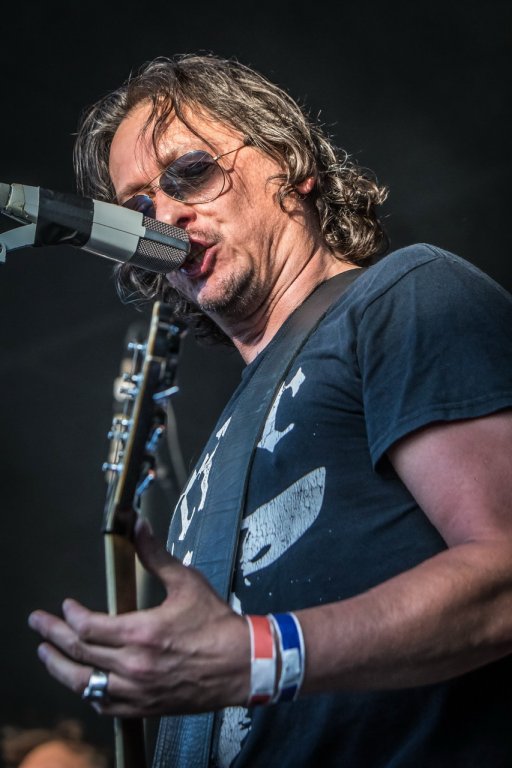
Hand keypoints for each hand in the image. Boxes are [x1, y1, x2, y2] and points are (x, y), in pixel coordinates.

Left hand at [28, 519, 249, 716]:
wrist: (242, 664)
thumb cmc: (215, 622)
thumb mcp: (186, 582)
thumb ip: (155, 555)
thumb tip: (137, 525)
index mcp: (142, 633)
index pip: (88, 627)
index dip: (70, 615)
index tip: (66, 605)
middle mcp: (134, 665)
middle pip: (78, 653)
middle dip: (52, 636)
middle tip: (37, 624)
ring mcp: (137, 690)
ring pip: (85, 683)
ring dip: (60, 667)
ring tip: (46, 654)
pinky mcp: (145, 706)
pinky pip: (105, 704)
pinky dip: (88, 691)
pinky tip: (82, 681)